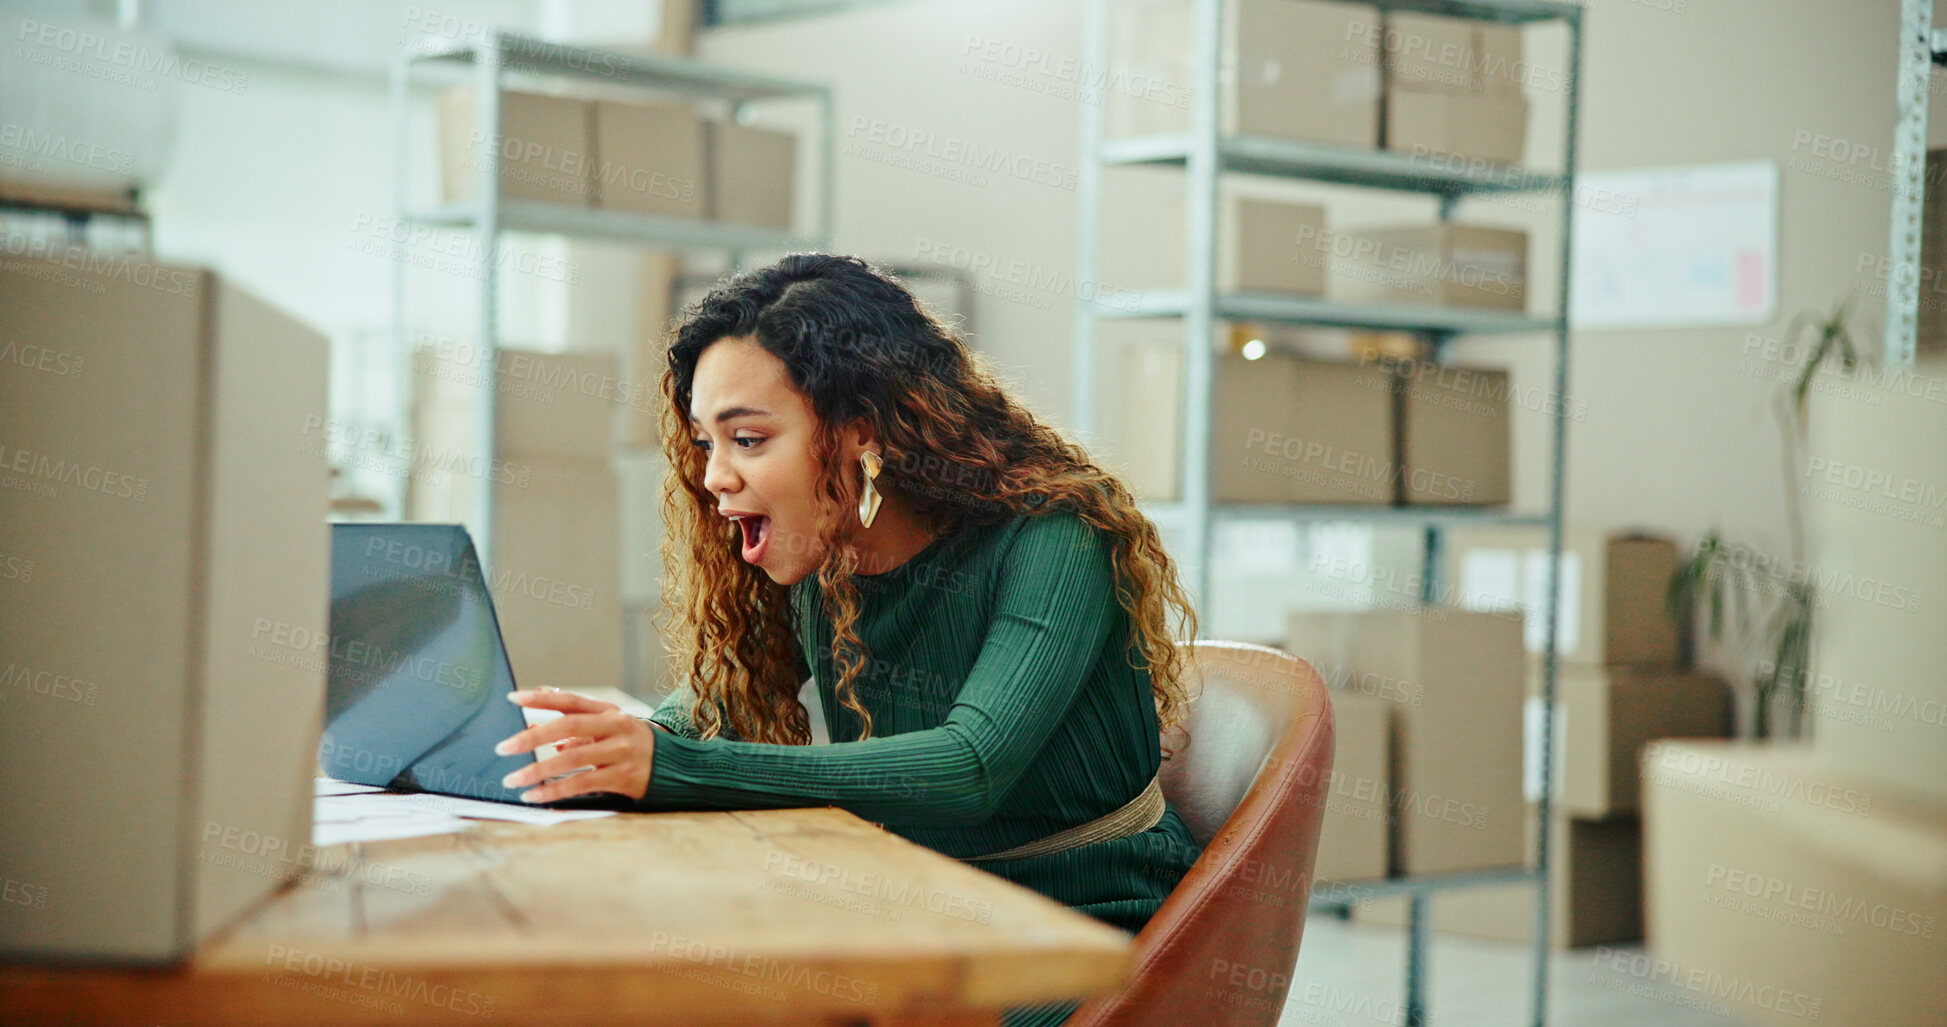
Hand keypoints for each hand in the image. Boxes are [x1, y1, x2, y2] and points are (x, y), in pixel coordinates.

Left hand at [495, 689, 656, 802]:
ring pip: (573, 759)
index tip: (513, 698)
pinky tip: (536, 796)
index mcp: (610, 712)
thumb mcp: (610, 726)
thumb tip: (541, 706)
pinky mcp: (623, 777)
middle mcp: (616, 728)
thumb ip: (578, 719)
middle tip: (504, 747)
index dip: (541, 698)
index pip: (571, 701)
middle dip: (532, 737)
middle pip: (569, 726)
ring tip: (513, 779)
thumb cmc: (632, 745)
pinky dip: (555, 791)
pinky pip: (582, 784)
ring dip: (538, 770)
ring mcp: (621, 752)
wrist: (676, 767)